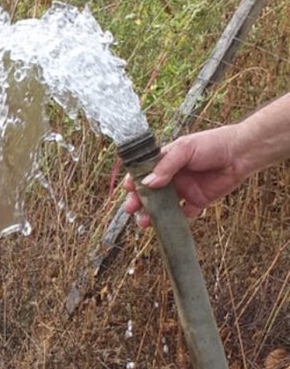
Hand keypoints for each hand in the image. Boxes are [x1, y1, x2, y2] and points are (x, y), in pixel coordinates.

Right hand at [123, 124, 248, 227]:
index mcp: (164, 161)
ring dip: (152, 214)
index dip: (134, 181)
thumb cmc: (211, 144)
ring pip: (163, 206)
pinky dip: (176, 221)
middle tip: (131, 209)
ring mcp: (184, 190)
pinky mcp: (197, 201)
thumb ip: (166, 166)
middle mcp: (172, 177)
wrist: (240, 153)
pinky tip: (169, 224)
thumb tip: (148, 183)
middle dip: (138, 201)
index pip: (143, 173)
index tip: (128, 189)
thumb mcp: (184, 149)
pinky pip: (184, 214)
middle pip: (150, 192)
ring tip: (145, 222)